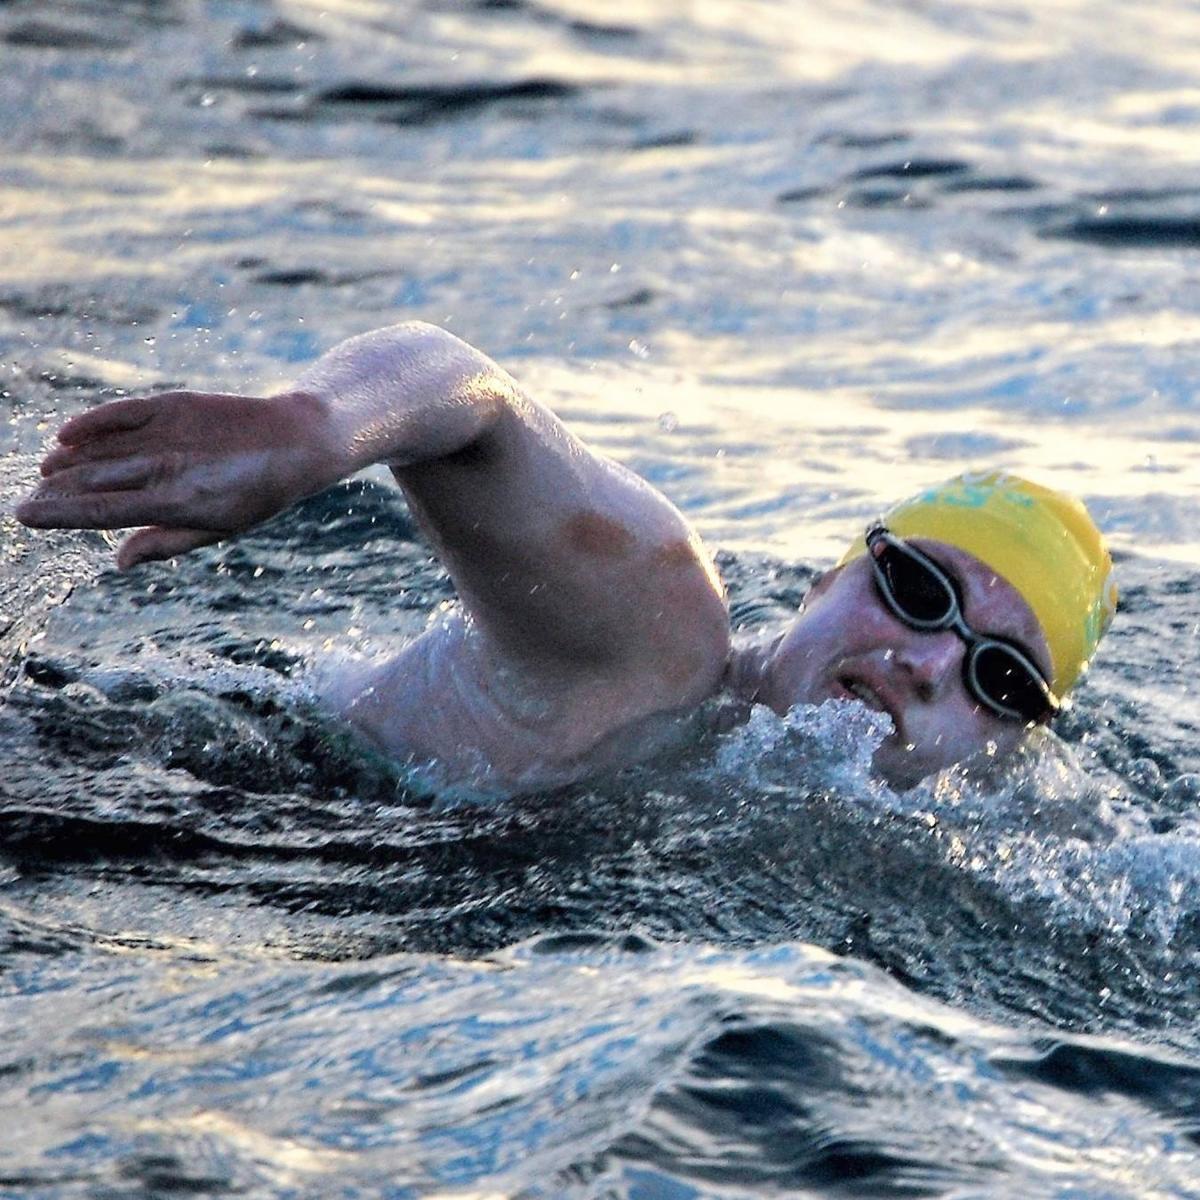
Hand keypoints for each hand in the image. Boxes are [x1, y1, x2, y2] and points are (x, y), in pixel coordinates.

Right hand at [16, 389, 336, 568]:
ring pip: (102, 447)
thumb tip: (118, 562)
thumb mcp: (220, 529)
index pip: (102, 511)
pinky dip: (93, 421)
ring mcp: (169, 433)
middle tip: (28, 501)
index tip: (25, 516)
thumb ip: (166, 542)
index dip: (60, 514)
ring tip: (45, 473)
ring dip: (68, 461)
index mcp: (177, 503)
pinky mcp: (175, 404)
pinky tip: (67, 434)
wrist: (296, 441)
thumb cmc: (257, 494)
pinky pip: (123, 412)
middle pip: (94, 479)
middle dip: (56, 491)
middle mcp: (167, 467)